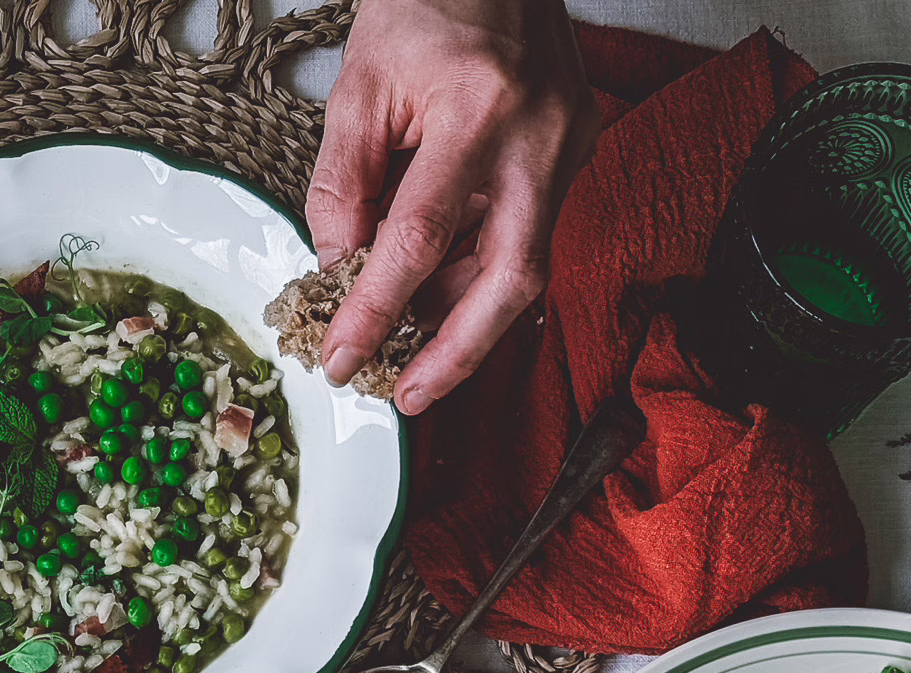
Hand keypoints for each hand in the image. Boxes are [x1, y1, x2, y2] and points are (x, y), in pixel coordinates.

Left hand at [306, 0, 597, 414]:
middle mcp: (539, 135)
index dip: (377, 309)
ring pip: (522, 269)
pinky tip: (437, 295)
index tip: (343, 356)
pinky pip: (523, 237)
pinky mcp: (573, 153)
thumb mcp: (361, 87)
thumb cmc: (428, 0)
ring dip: (460, 318)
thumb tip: (337, 272)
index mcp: (479, 107)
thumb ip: (342, 186)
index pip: (419, 238)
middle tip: (406, 396)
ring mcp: (568, 145)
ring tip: (407, 347)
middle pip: (509, 281)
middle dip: (456, 353)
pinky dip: (475, 273)